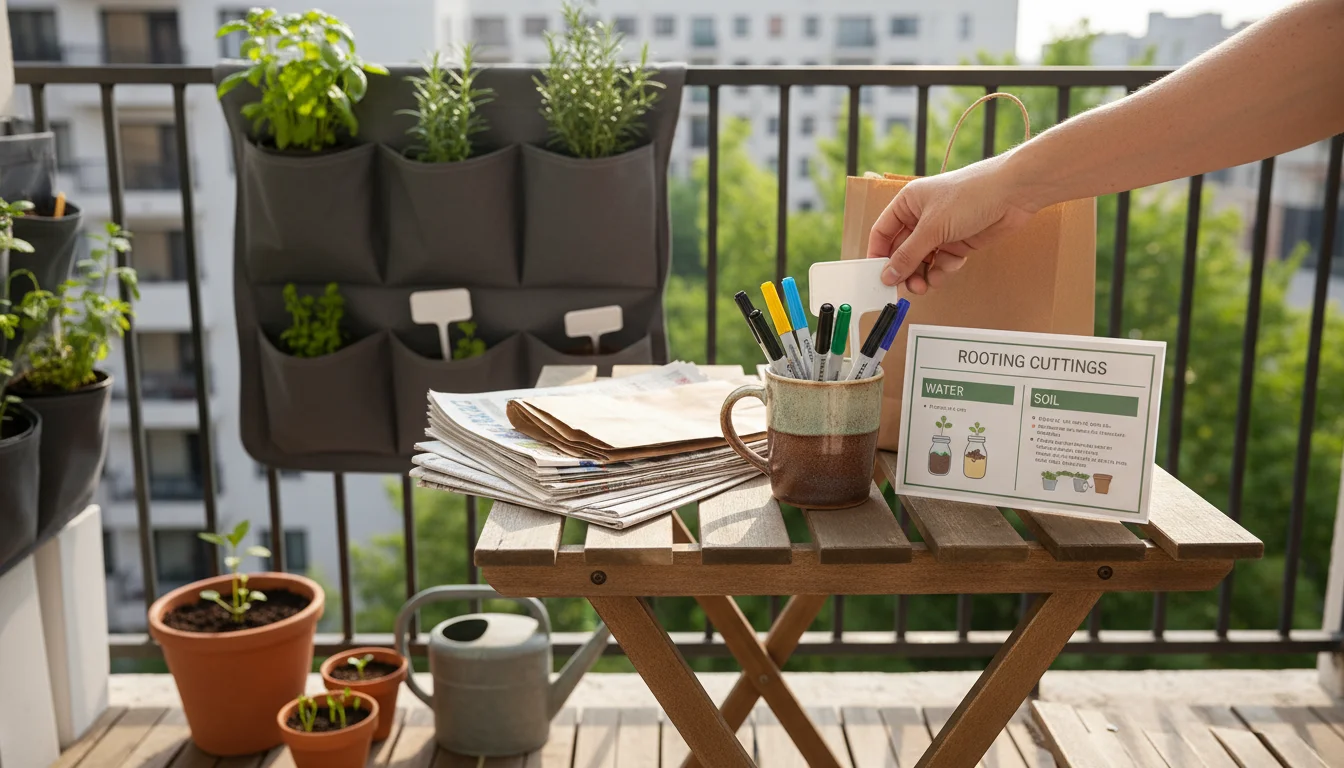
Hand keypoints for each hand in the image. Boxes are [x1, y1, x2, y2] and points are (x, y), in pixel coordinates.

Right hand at [866, 153, 1037, 292]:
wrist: (1012, 194)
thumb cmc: (970, 196)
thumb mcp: (932, 227)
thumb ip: (908, 255)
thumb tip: (887, 275)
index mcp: (907, 203)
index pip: (883, 233)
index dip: (878, 255)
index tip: (877, 276)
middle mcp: (921, 217)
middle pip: (902, 250)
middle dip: (904, 270)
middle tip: (906, 287)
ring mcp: (940, 230)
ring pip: (922, 260)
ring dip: (922, 275)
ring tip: (926, 285)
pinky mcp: (958, 242)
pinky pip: (941, 263)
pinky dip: (942, 270)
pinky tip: (948, 269)